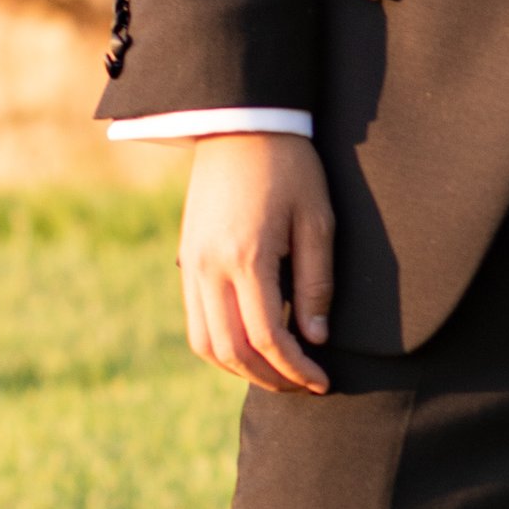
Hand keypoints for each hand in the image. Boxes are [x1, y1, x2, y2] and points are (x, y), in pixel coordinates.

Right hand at [180, 132, 334, 390]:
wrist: (240, 123)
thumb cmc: (289, 166)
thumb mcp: (317, 220)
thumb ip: (317, 283)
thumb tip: (315, 338)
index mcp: (246, 258)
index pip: (268, 337)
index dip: (297, 368)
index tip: (323, 380)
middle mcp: (209, 268)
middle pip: (232, 351)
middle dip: (270, 378)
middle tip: (303, 385)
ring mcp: (190, 265)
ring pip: (205, 343)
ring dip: (240, 369)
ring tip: (278, 373)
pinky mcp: (185, 260)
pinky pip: (195, 321)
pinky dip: (220, 346)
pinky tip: (251, 347)